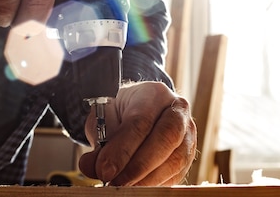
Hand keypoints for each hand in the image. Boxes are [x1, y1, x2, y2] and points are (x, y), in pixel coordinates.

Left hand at [78, 81, 196, 185]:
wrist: (137, 111)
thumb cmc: (121, 114)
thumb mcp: (103, 120)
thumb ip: (99, 143)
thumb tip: (91, 167)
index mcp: (154, 93)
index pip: (141, 121)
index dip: (123, 149)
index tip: (105, 170)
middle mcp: (177, 110)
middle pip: (166, 138)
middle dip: (139, 165)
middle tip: (116, 182)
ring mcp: (188, 133)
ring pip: (175, 159)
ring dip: (147, 179)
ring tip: (124, 187)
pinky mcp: (189, 155)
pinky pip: (177, 173)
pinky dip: (155, 183)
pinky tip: (137, 186)